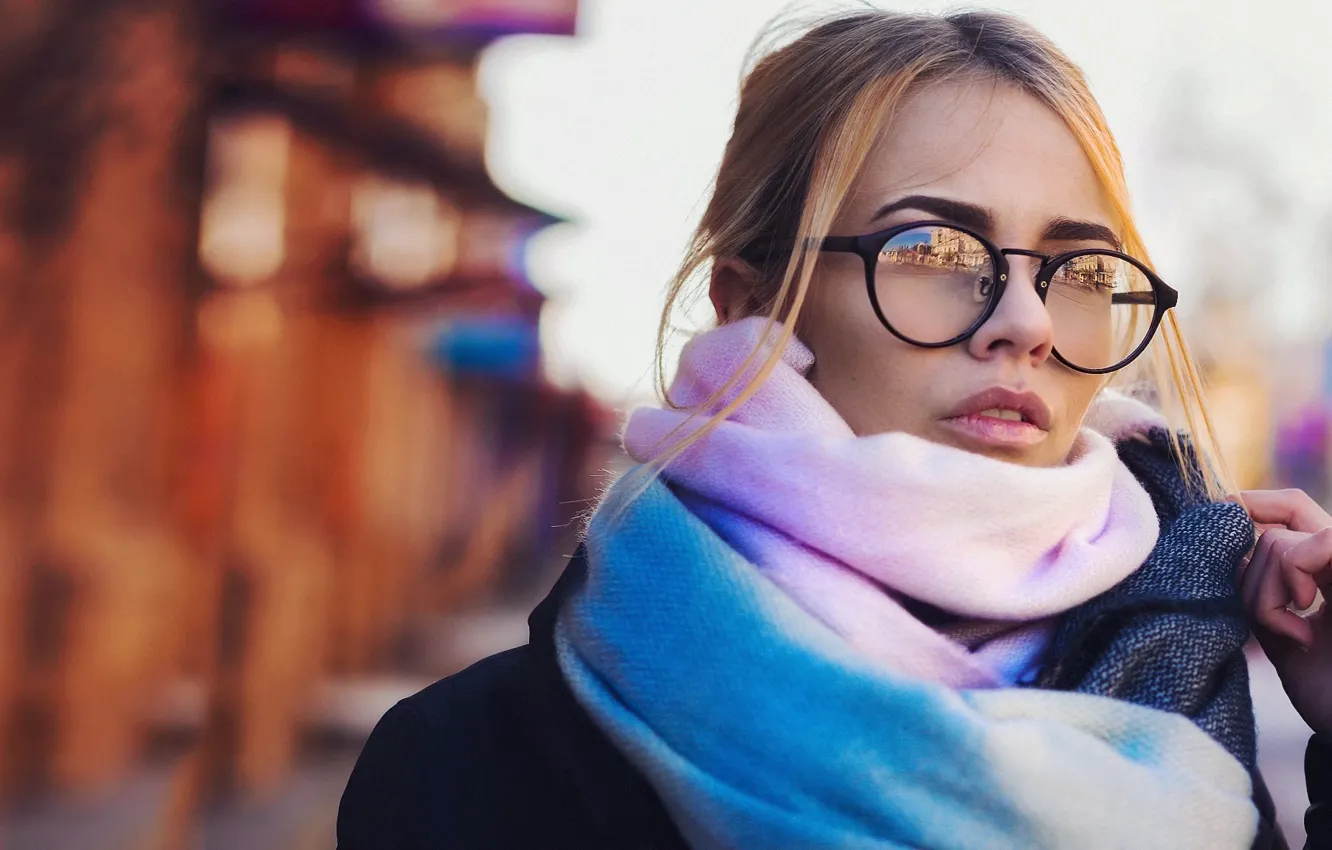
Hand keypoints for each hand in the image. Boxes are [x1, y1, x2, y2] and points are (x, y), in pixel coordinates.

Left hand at [1240, 489, 1331, 736]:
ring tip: (1293, 636)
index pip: (1292, 509)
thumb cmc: (1329, 694)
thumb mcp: (1282, 634)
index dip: (1254, 505)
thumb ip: (1262, 593)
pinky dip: (1284, 588)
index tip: (1219, 515)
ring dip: (1264, 595)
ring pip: (1280, 544)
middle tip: (1272, 623)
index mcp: (1331, 570)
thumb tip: (1226, 549)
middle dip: (1251, 574)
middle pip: (1277, 527)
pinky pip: (1301, 551)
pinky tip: (1302, 627)